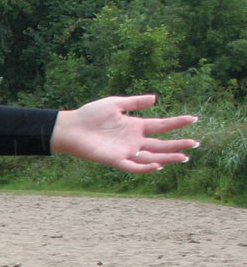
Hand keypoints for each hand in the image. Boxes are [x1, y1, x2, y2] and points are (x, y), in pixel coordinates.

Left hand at [51, 94, 198, 173]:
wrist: (69, 127)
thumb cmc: (89, 115)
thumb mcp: (115, 104)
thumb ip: (135, 103)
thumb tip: (156, 99)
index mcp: (135, 126)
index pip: (162, 125)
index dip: (178, 123)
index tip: (194, 119)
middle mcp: (133, 140)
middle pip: (161, 144)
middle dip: (178, 145)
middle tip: (195, 144)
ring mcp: (125, 151)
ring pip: (151, 156)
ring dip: (167, 158)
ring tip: (184, 157)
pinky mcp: (114, 160)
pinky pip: (133, 166)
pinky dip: (145, 168)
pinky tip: (158, 165)